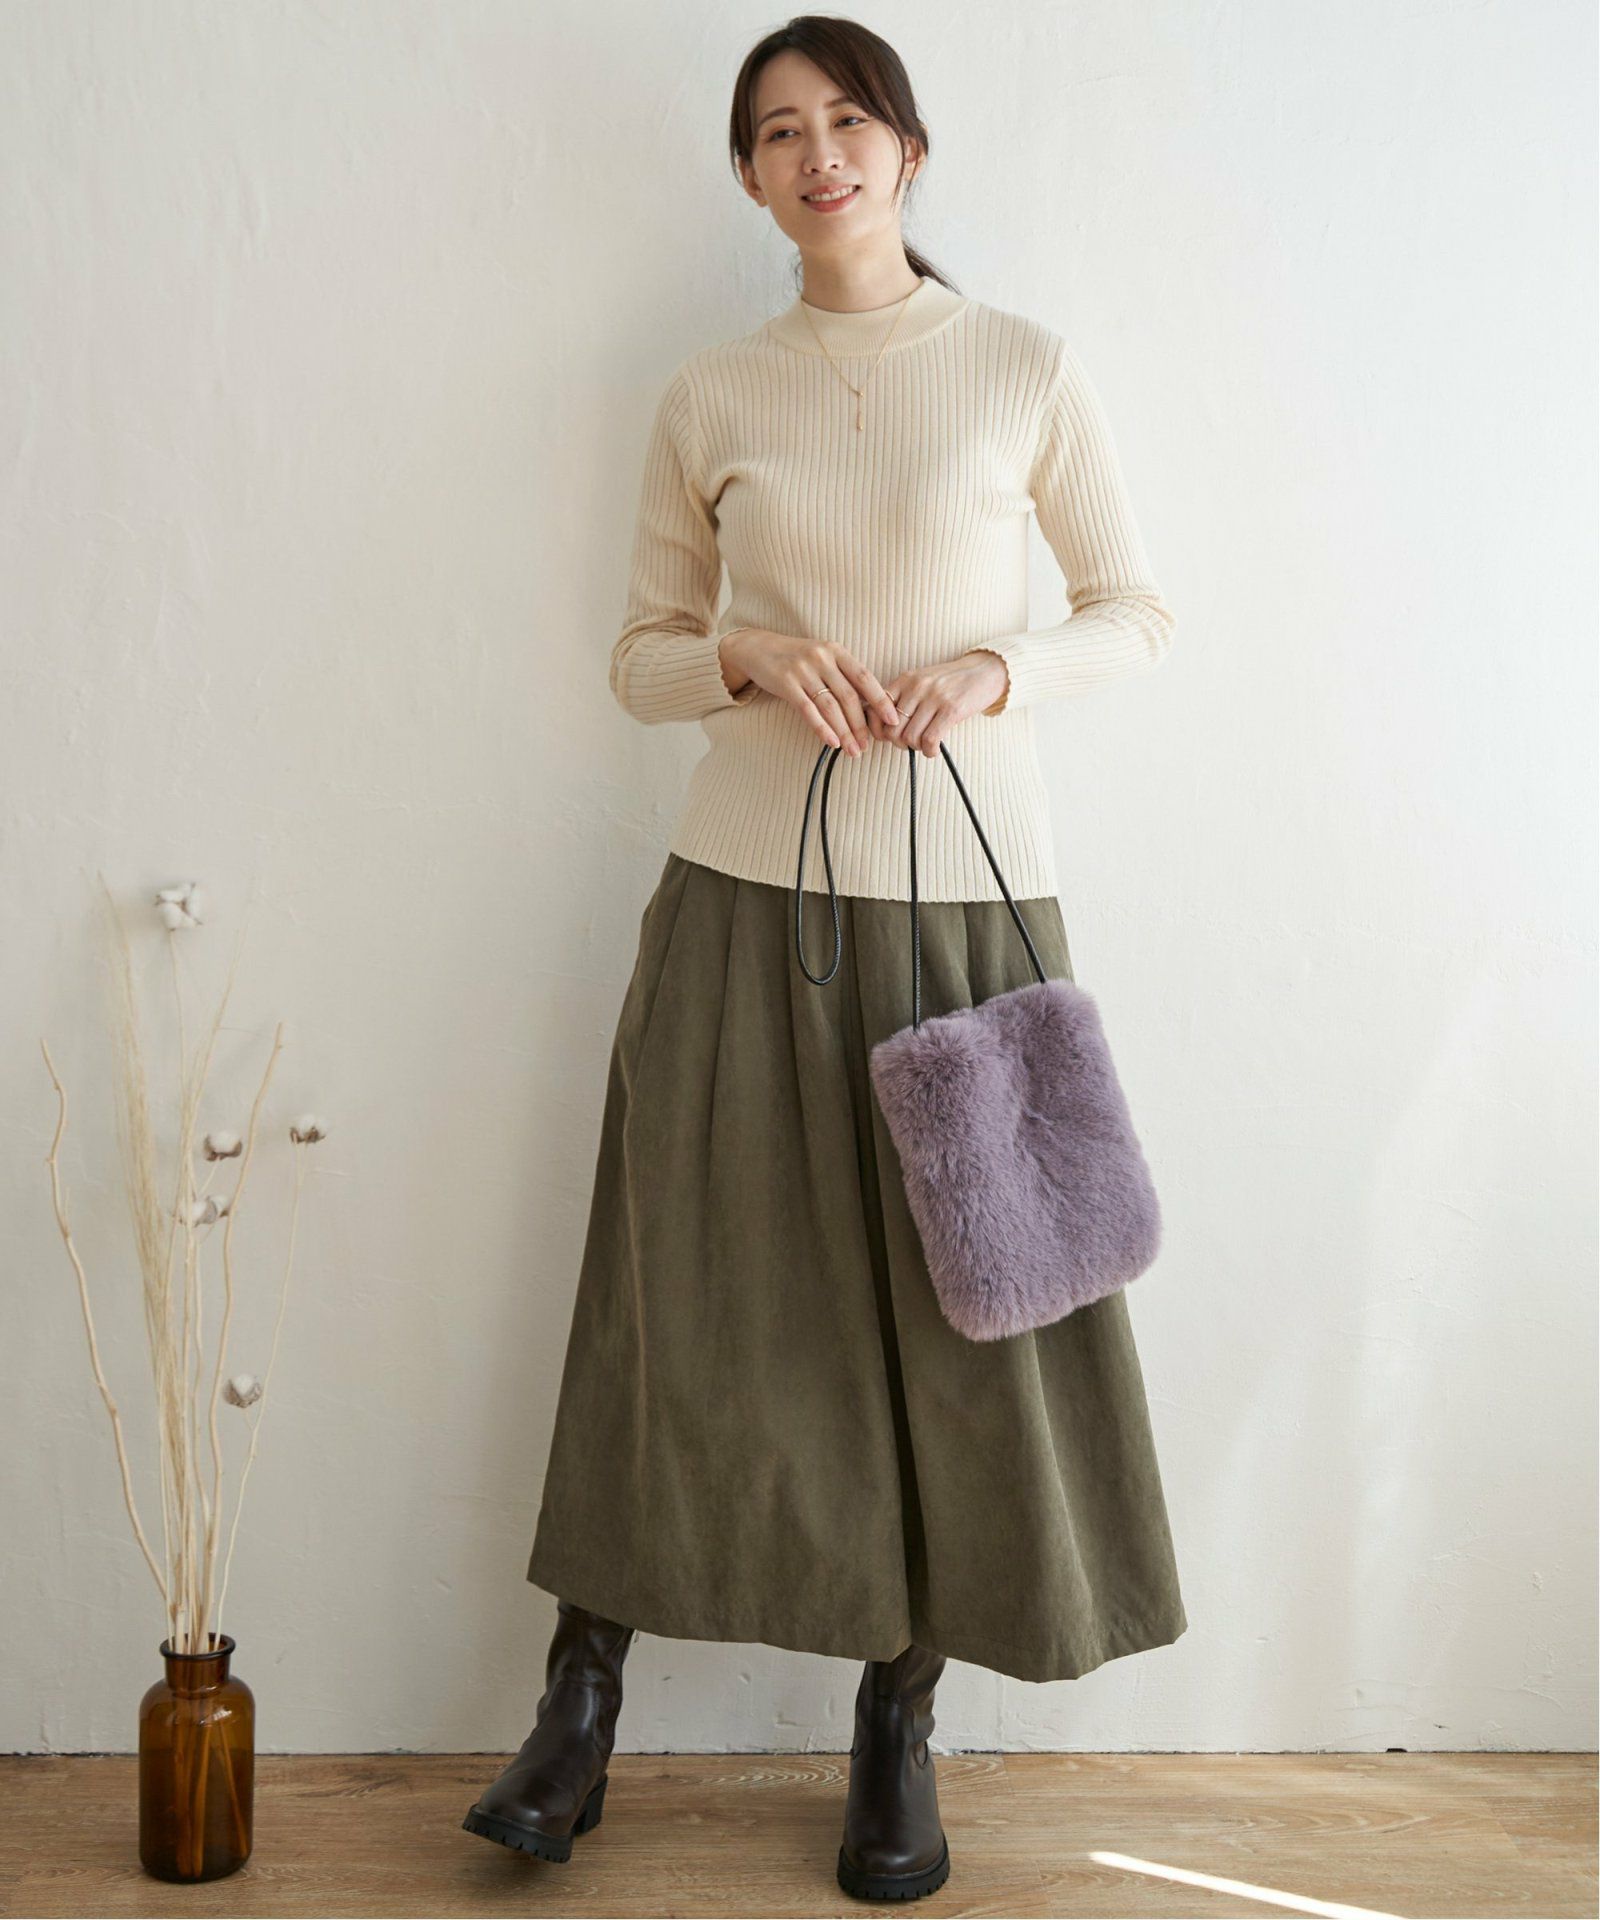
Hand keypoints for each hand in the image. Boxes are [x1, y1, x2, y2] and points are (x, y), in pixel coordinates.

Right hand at [717, 628, 899, 756]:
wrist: (758, 648)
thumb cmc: (796, 658)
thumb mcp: (823, 658)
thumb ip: (843, 677)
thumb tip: (869, 708)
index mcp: (836, 651)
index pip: (864, 678)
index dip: (880, 700)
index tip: (892, 719)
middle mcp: (822, 658)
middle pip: (848, 697)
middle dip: (860, 724)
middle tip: (867, 746)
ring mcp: (803, 670)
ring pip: (830, 706)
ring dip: (844, 731)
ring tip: (852, 751)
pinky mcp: (786, 683)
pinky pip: (808, 710)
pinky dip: (822, 728)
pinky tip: (832, 742)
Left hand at [865, 650, 1008, 756]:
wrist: (984, 671)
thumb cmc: (950, 683)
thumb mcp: (922, 682)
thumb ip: (902, 699)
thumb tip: (881, 728)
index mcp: (905, 679)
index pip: (876, 710)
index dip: (878, 730)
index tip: (887, 737)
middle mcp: (917, 686)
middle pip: (893, 729)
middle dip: (899, 743)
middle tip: (911, 743)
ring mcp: (934, 697)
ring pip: (910, 737)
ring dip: (916, 748)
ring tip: (925, 745)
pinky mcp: (952, 709)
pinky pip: (930, 740)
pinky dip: (930, 751)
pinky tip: (934, 750)